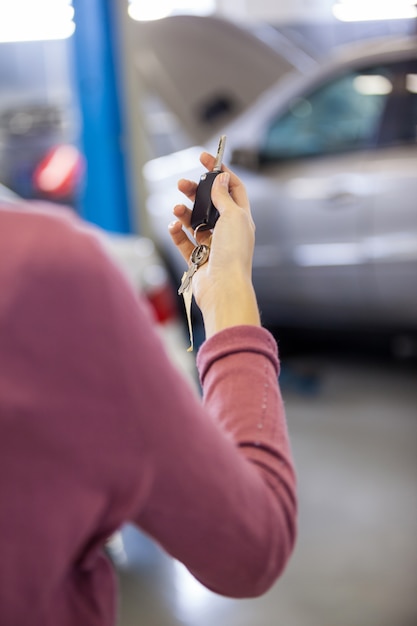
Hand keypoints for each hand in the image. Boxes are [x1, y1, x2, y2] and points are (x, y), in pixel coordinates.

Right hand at [169, 152, 259, 338]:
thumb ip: (223, 197)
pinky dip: (177, 232)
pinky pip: (184, 242)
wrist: (223, 288)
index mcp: (242, 219)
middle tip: (182, 183)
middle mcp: (228, 232)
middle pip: (210, 204)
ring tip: (176, 207)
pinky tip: (173, 225)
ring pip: (195, 222)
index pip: (233, 189)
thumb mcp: (233, 217)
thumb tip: (221, 178)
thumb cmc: (233, 253)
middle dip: (196, 192)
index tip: (205, 158)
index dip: (220, 172)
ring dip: (184, 212)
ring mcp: (213, 246)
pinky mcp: (198, 259)